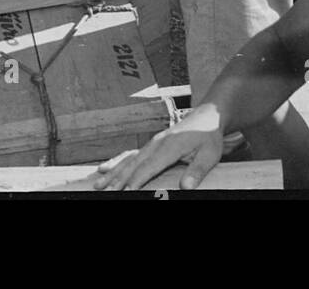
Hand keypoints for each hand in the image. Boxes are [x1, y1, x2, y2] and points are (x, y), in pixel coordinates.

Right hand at [89, 104, 225, 190]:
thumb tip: (187, 186)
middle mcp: (157, 143)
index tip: (124, 192)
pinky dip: (117, 162)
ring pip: (129, 160)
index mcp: (169, 146)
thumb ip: (197, 170)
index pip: (149, 167)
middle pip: (134, 164)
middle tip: (104, 193)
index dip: (135, 181)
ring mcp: (153, 143)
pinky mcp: (152, 144)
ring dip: (113, 173)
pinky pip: (131, 154)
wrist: (209, 115)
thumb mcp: (210, 154)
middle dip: (118, 180)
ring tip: (98, 185)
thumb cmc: (209, 136)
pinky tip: (105, 169)